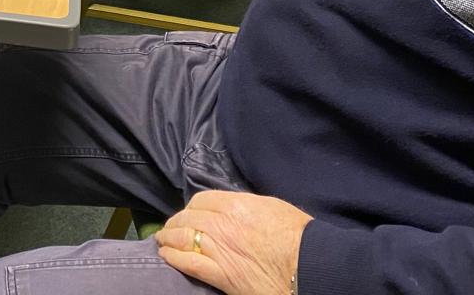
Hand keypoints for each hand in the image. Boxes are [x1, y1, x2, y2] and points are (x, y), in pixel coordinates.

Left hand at [154, 191, 311, 294]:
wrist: (310, 266)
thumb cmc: (299, 236)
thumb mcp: (272, 208)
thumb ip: (247, 205)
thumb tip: (234, 207)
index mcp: (237, 205)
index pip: (202, 200)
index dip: (192, 207)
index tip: (189, 212)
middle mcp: (223, 224)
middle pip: (188, 218)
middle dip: (177, 221)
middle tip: (171, 226)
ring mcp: (220, 249)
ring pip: (183, 238)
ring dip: (169, 237)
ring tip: (163, 239)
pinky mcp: (222, 275)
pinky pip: (188, 263)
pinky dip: (173, 258)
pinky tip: (166, 256)